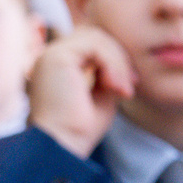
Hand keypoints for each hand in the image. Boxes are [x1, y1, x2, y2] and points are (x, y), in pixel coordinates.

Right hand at [28, 26, 135, 157]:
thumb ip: (108, 74)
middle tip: (130, 86)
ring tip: (123, 90)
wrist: (62, 146)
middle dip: (119, 58)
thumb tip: (123, 63)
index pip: (92, 45)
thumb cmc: (79, 129)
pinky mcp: (56, 56)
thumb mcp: (102, 96)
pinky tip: (115, 87)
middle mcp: (51, 56)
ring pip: (97, 37)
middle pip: (96, 36)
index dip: (115, 59)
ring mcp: (51, 54)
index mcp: (59, 66)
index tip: (129, 86)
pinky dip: (112, 63)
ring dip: (118, 62)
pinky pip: (94, 45)